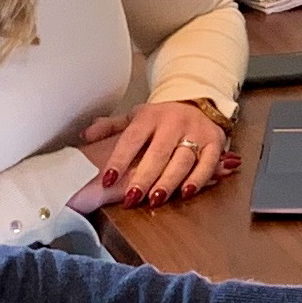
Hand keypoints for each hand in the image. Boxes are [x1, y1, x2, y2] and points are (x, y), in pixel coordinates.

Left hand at [80, 101, 231, 208]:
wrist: (199, 102)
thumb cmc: (162, 118)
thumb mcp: (134, 117)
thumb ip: (110, 127)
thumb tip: (86, 135)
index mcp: (150, 115)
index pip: (131, 139)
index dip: (119, 160)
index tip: (107, 179)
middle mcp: (174, 122)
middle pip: (158, 153)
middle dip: (144, 177)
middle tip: (132, 197)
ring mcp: (196, 132)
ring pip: (182, 160)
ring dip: (169, 182)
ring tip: (155, 199)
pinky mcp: (215, 142)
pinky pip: (208, 163)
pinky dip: (198, 179)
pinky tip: (186, 192)